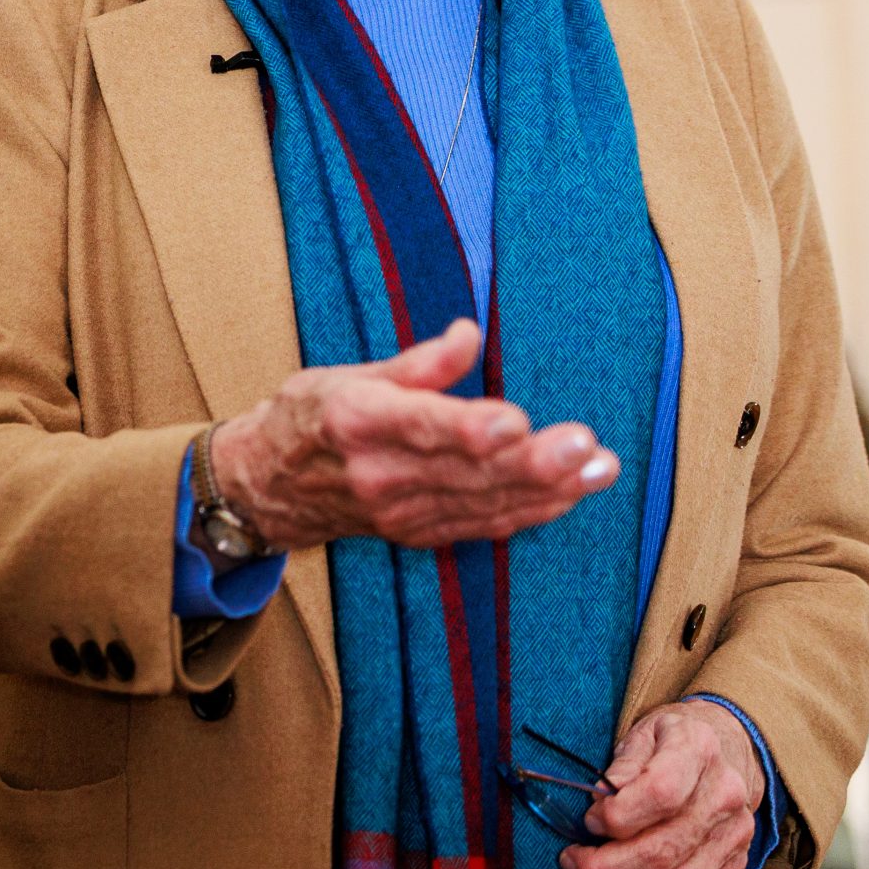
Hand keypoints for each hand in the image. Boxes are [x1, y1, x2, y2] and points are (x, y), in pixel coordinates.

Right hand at [206, 320, 618, 553]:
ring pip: (484, 503)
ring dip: (548, 489)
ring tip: (599, 467)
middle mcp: (380, 474)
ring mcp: (399, 512)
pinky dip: (529, 511)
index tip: (515, 421)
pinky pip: (481, 525)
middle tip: (586, 446)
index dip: (469, 429)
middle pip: (465, 472)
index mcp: (357, 422)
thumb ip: (418, 363)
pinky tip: (571, 493)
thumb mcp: (350, 373)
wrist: (269, 487)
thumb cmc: (310, 417)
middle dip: (533, 462)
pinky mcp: (417, 533)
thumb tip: (469, 335)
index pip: (421, 427)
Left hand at [563, 701, 762, 868]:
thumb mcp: (643, 731)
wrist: (724, 749)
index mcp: (698, 748)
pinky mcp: (735, 864)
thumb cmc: (671, 740)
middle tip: (574, 864)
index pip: (661, 792)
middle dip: (608, 867)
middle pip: (665, 849)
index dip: (619, 815)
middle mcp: (724, 794)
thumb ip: (623, 764)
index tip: (590, 822)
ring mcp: (734, 834)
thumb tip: (602, 799)